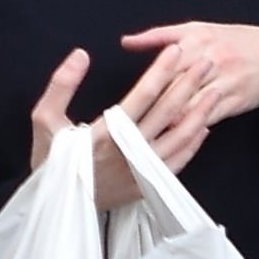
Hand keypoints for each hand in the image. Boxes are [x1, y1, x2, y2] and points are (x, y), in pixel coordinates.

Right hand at [27, 39, 214, 208]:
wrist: (57, 208)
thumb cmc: (49, 162)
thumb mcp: (44, 120)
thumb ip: (61, 85)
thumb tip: (81, 54)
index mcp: (107, 133)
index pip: (143, 95)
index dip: (162, 70)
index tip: (176, 50)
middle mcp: (130, 152)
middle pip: (168, 112)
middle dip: (189, 83)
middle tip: (207, 62)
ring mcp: (142, 171)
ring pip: (180, 138)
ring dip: (200, 112)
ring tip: (214, 90)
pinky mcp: (147, 186)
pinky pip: (179, 163)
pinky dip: (193, 144)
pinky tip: (202, 127)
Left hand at [120, 20, 258, 127]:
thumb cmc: (235, 40)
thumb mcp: (199, 28)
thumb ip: (160, 36)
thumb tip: (125, 42)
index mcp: (197, 40)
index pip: (163, 64)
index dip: (144, 84)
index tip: (125, 101)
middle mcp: (209, 60)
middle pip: (173, 86)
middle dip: (152, 106)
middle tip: (129, 123)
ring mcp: (223, 82)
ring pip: (189, 105)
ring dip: (169, 121)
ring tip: (148, 133)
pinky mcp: (233, 102)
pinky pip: (207, 117)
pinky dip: (190, 127)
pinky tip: (175, 136)